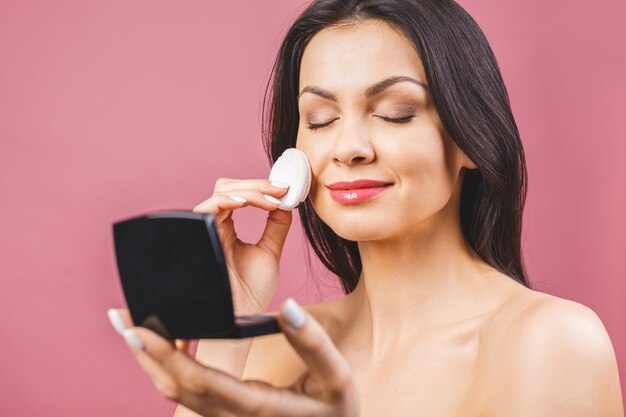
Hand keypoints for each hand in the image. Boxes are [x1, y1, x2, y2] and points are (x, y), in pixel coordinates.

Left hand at [107, 299, 359, 416]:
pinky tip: (166, 343)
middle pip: (174, 390)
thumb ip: (313, 344)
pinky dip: (169, 365)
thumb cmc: (336, 408)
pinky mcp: (226, 410)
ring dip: (150, 361)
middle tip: (120, 318)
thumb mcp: (337, 377)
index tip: (140, 328)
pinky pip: (188, 390)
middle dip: (144, 355)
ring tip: (131, 326)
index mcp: (257, 408)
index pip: (199, 382)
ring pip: (176, 393)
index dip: (166, 356)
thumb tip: (286, 307)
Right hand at [192, 178, 292, 314]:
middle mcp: (214, 227)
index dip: (261, 188)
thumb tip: (287, 202)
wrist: (241, 319)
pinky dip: (235, 199)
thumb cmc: (251, 293)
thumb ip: (276, 226)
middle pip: (227, 187)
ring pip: (222, 192)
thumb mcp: (270, 252)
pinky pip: (211, 206)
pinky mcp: (201, 235)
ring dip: (251, 190)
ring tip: (274, 199)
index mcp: (228, 229)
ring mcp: (206, 230)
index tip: (285, 190)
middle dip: (256, 184)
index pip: (238, 194)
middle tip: (281, 190)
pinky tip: (258, 203)